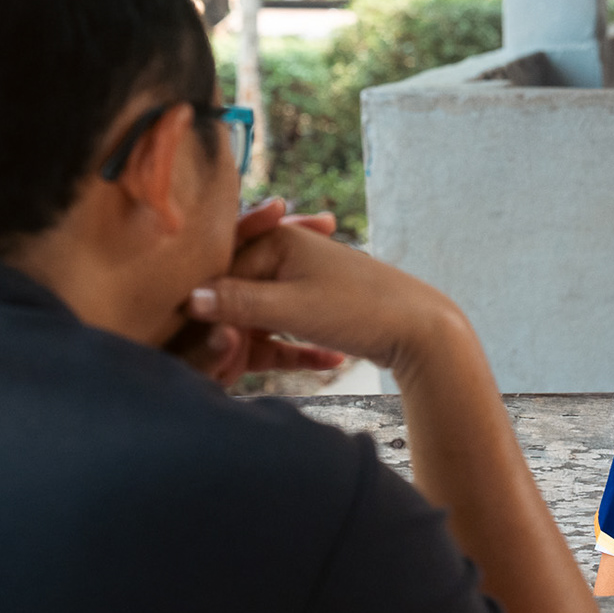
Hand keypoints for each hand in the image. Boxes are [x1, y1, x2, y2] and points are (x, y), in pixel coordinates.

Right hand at [185, 214, 467, 377]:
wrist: (424, 328)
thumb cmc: (359, 312)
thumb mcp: (292, 309)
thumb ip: (240, 302)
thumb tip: (189, 298)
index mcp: (278, 238)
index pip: (220, 273)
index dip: (209, 312)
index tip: (210, 347)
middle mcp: (288, 248)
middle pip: (237, 291)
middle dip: (232, 330)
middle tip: (228, 368)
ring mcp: (303, 273)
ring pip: (259, 312)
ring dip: (256, 343)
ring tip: (246, 373)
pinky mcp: (318, 300)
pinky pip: (285, 323)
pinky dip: (286, 346)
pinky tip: (295, 366)